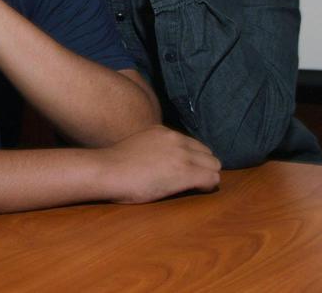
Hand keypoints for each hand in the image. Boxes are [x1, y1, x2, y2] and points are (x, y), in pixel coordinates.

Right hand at [97, 126, 220, 203]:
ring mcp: (182, 155)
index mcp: (163, 131)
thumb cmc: (114, 165)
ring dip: (206, 176)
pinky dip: (206, 187)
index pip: (193, 144)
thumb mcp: (138, 146)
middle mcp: (176, 139)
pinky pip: (212, 179)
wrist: (107, 171)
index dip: (192, 160)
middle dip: (202, 167)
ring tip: (190, 187)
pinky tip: (192, 191)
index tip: (183, 171)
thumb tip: (163, 162)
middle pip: (207, 154)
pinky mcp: (186, 172)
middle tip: (189, 181)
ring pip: (214, 166)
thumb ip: (154, 148)